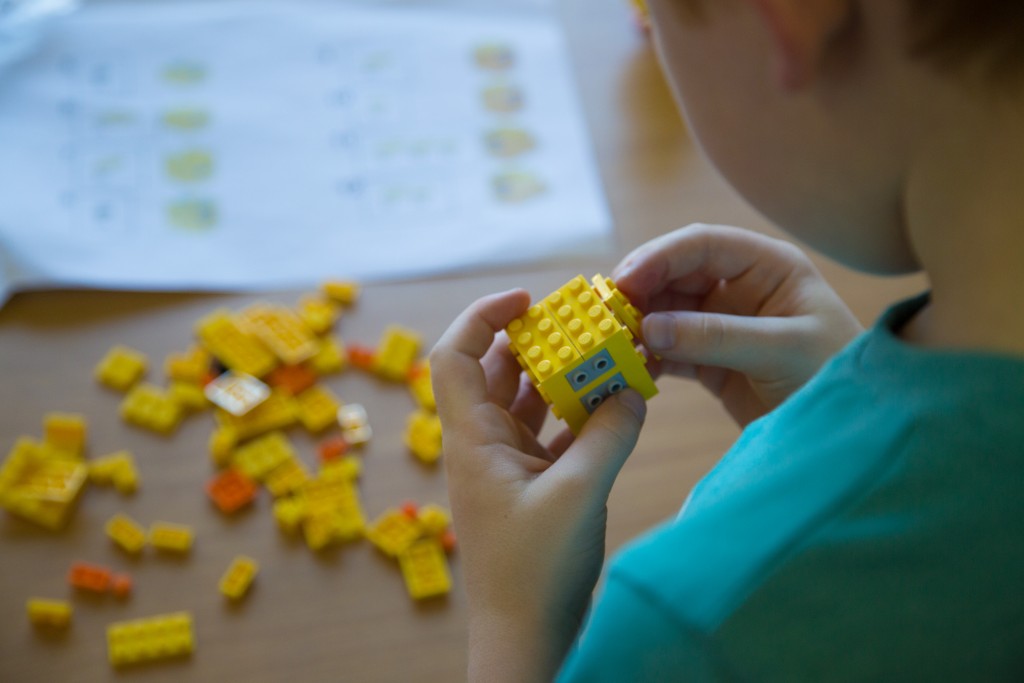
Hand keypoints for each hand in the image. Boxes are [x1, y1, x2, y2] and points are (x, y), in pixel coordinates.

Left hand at [430, 289, 646, 682]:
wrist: (526, 637)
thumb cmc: (536, 572)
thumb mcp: (580, 495)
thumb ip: (608, 434)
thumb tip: (630, 390)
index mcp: (473, 440)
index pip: (454, 357)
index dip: (483, 317)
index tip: (527, 300)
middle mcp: (483, 445)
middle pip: (496, 371)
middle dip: (536, 342)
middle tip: (581, 323)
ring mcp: (506, 466)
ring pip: (527, 401)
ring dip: (560, 377)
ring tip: (603, 355)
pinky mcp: (532, 487)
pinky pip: (551, 434)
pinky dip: (577, 415)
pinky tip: (612, 406)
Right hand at [614, 223, 862, 426]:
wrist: (855, 432)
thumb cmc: (834, 377)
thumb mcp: (781, 351)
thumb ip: (717, 336)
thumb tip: (650, 328)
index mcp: (767, 266)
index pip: (703, 245)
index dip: (659, 257)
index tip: (623, 281)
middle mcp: (740, 287)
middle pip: (675, 275)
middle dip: (639, 290)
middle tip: (604, 313)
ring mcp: (723, 322)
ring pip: (665, 311)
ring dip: (637, 324)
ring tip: (610, 342)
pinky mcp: (711, 360)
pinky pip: (669, 349)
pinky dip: (647, 357)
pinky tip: (628, 368)